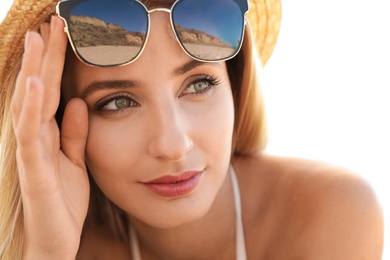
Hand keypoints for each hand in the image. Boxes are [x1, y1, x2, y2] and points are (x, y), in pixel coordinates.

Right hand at [11, 16, 88, 258]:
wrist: (54, 240)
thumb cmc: (63, 200)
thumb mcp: (76, 160)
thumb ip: (76, 133)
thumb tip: (81, 102)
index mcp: (50, 134)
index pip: (53, 89)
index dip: (57, 62)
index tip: (63, 33)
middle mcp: (36, 137)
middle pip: (41, 89)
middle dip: (46, 56)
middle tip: (52, 22)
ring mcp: (31, 152)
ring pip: (31, 104)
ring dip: (34, 71)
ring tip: (38, 39)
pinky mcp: (33, 170)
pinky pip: (30, 135)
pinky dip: (32, 108)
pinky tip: (36, 83)